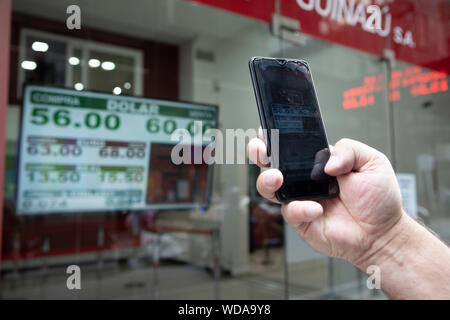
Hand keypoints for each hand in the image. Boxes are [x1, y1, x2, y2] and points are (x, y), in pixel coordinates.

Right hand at [247, 131, 405, 266]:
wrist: (382, 233)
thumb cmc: (377, 200)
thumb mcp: (372, 162)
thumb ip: (349, 150)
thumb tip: (326, 161)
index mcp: (317, 161)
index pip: (291, 144)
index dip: (276, 135)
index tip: (268, 128)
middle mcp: (303, 178)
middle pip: (270, 162)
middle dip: (258, 152)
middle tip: (261, 149)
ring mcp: (299, 198)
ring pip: (268, 187)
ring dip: (266, 179)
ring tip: (276, 177)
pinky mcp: (300, 220)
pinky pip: (289, 211)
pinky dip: (300, 208)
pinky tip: (316, 208)